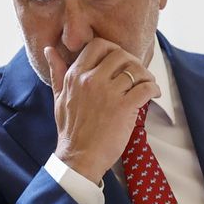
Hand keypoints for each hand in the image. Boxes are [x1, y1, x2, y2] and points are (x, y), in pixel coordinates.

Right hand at [46, 39, 160, 183]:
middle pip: (120, 54)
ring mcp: (108, 93)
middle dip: (132, 61)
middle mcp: (91, 80)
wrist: (79, 158)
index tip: (119, 60)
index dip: (112, 49)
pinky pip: (145, 87)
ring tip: (147, 83)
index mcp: (75, 76)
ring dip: (145, 75)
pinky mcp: (123, 108)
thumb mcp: (59, 97)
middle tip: (136, 72)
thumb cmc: (70, 130)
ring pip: (135, 69)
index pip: (97, 45)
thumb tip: (49, 49)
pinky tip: (153, 94)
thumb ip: (57, 72)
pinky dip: (154, 88)